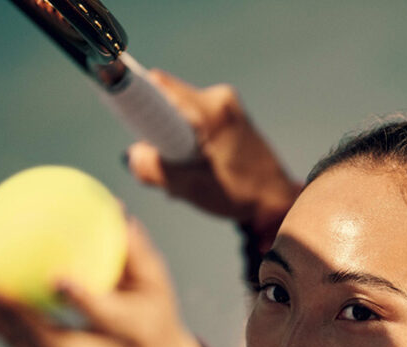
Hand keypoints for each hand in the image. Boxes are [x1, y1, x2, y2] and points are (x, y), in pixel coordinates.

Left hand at [0, 216, 205, 346]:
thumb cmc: (152, 315)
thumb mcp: (155, 285)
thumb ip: (135, 251)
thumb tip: (114, 207)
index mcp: (142, 334)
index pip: (112, 319)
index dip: (85, 301)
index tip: (56, 276)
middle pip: (62, 346)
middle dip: (20, 318)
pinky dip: (0, 329)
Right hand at [125, 69, 301, 237]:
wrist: (277, 201)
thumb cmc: (239, 194)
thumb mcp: (187, 186)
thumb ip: (152, 168)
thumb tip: (132, 154)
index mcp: (209, 110)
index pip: (156, 85)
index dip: (135, 100)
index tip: (128, 120)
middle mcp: (219, 99)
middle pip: (166, 100)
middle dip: (157, 131)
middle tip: (165, 161)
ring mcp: (228, 106)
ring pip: (180, 112)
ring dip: (174, 140)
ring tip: (187, 170)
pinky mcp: (232, 116)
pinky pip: (195, 120)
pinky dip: (189, 141)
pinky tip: (198, 168)